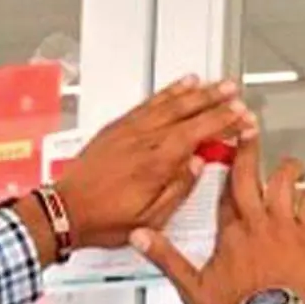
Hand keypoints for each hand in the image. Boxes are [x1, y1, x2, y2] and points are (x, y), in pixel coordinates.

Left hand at [54, 76, 255, 249]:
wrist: (64, 211)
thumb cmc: (102, 220)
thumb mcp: (149, 219)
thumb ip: (177, 190)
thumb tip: (195, 166)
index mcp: (155, 164)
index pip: (197, 133)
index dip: (222, 122)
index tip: (240, 116)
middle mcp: (143, 141)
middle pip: (186, 112)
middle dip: (214, 100)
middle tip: (234, 94)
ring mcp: (128, 131)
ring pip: (168, 102)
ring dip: (195, 91)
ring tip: (214, 84)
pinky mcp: (116, 128)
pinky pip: (147, 103)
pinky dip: (166, 92)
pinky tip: (178, 87)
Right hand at [130, 140, 304, 303]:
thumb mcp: (191, 286)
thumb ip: (166, 257)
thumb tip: (141, 237)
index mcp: (228, 232)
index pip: (223, 191)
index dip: (224, 168)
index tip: (225, 152)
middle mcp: (256, 222)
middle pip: (250, 175)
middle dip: (249, 149)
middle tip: (250, 131)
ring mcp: (284, 228)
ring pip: (285, 182)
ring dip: (287, 168)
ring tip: (289, 163)